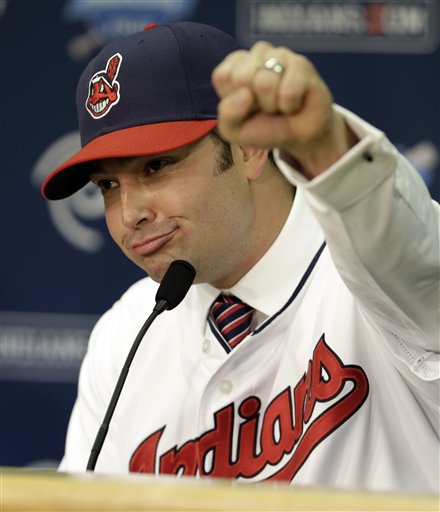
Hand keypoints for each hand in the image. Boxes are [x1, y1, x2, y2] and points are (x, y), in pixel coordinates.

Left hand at [212, 42, 356, 177]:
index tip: (248, 106)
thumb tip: (246, 94)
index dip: (234, 101)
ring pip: (264, 82)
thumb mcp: (235, 129)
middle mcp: (257, 53)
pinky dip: (290, 106)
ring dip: (272, 105)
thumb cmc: (265, 127)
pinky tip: (294, 102)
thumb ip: (227, 113)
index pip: (222, 76)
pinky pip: (287, 91)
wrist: (299, 137)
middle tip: (265, 107)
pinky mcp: (301, 64)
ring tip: (279, 104)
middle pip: (241, 77)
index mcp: (236, 64)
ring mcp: (281, 54)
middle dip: (254, 102)